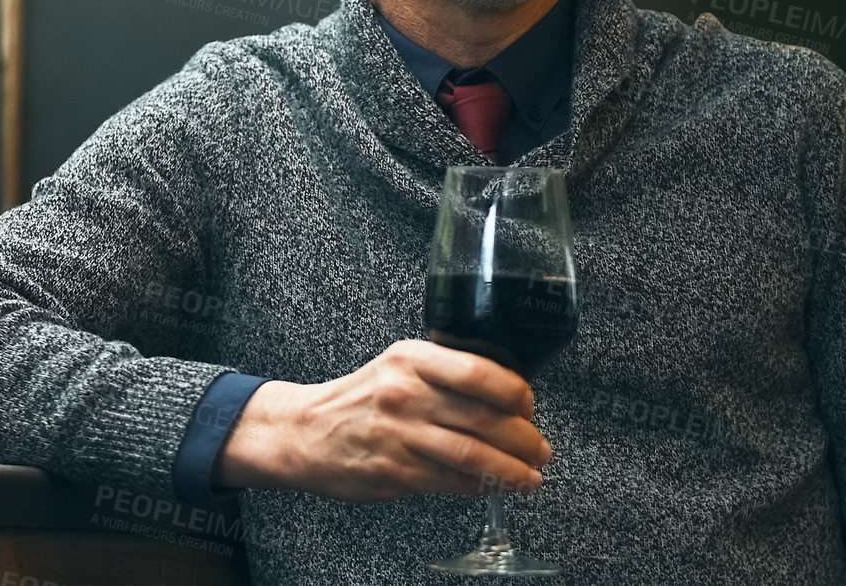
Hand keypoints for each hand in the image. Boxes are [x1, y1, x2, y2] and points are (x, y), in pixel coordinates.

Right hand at [212, 340, 551, 502]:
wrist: (305, 431)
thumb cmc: (360, 399)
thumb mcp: (398, 366)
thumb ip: (445, 373)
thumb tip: (507, 394)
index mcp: (411, 358)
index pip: (480, 371)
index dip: (516, 393)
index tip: (529, 405)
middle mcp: (406, 392)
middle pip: (485, 417)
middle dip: (525, 438)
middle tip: (541, 448)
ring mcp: (400, 434)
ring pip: (475, 455)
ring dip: (513, 469)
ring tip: (531, 475)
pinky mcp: (396, 472)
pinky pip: (454, 482)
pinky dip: (485, 487)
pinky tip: (499, 486)